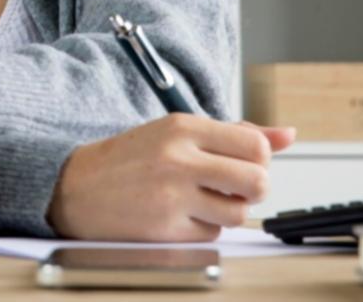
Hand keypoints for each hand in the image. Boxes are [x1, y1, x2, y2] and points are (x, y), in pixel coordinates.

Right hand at [46, 114, 296, 241]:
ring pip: (238, 213)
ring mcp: (172, 196)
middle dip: (253, 189)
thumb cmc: (130, 159)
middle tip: (233, 188)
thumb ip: (234, 134)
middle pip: (257, 181)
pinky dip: (203, 230)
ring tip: (201, 201)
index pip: (255, 145)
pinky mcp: (166, 229)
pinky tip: (179, 216)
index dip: (258, 160)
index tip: (242, 163)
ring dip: (227, 213)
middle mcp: (179, 158)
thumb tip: (287, 135)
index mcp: (183, 127)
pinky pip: (212, 236)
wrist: (75, 187)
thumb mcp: (176, 133)